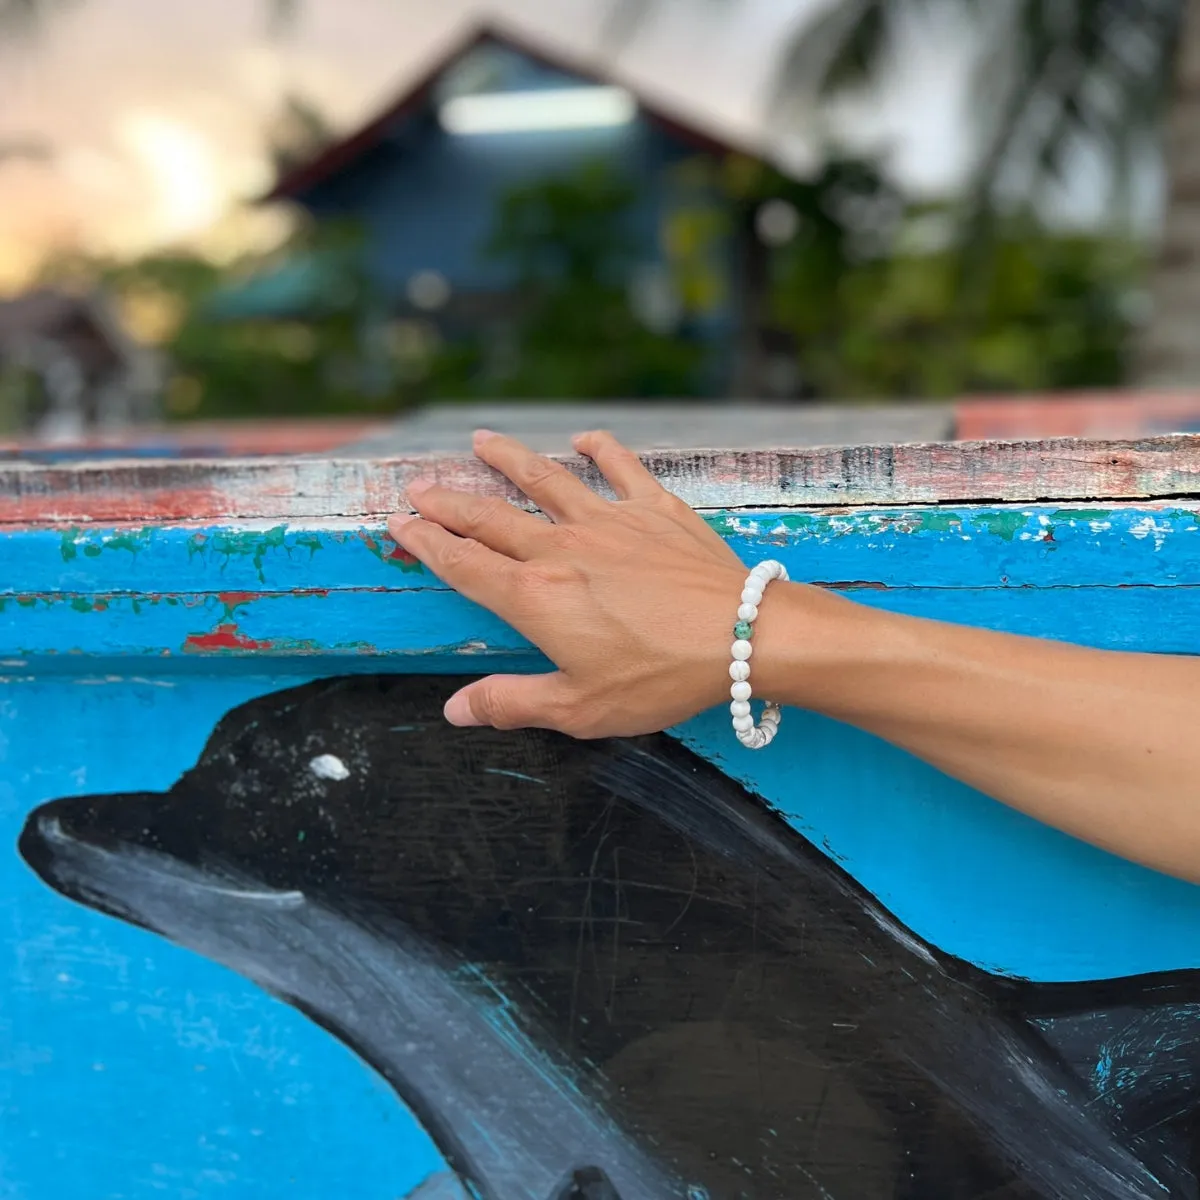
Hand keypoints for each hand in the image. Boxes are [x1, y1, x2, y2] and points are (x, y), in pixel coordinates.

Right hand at [387, 429, 756, 736]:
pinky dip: (601, 449)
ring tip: (481, 440)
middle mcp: (561, 549)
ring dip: (509, 459)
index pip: (465, 564)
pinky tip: (585, 438)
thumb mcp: (579, 707)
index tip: (401, 526)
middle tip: (419, 487)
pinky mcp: (655, 510)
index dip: (427, 544)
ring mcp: (609, 522)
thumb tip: (454, 709)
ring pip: (545, 480)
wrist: (743, 637)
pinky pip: (621, 467)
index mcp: (535, 597)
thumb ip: (511, 702)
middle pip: (491, 517)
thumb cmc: (661, 678)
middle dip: (449, 501)